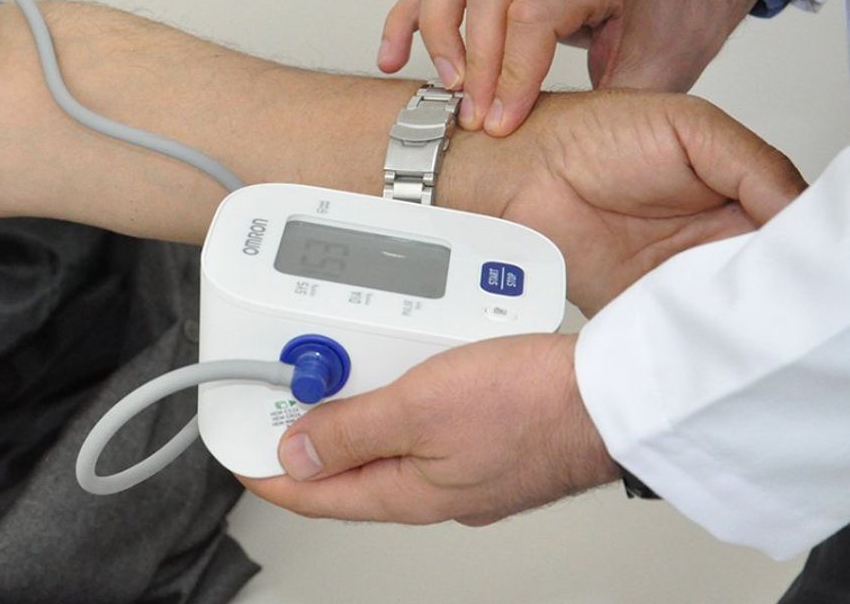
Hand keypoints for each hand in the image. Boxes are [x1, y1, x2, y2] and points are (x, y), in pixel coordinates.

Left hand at [243, 333, 616, 524]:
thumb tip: (295, 451)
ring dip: (355, 398)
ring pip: (386, 432)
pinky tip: (402, 357)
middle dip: (307, 421)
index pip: (312, 493)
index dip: (265, 470)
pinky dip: (399, 387)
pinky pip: (423, 415)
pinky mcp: (485, 432)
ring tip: (337, 358)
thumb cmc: (535, 406)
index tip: (235, 448)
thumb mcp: (419, 409)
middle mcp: (430, 485)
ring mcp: (460, 460)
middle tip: (280, 382)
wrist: (614, 393)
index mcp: (405, 493)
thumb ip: (351, 430)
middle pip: (346, 460)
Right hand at [377, 0, 758, 135]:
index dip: (512, 74)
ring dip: (434, 26)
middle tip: (472, 113)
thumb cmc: (674, 27)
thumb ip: (606, 112)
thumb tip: (559, 157)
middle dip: (473, 59)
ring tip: (436, 83)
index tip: (501, 122)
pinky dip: (414, 11)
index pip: (536, 13)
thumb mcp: (655, 80)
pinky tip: (397, 51)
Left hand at [444, 90, 804, 315]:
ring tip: (751, 315)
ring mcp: (680, 276)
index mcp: (736, 192)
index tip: (817, 263)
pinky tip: (711, 332)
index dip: (809, 247)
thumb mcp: (691, 128)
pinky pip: (685, 331)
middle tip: (789, 297)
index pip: (794, 227)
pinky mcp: (645, 308)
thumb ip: (753, 165)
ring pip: (734, 310)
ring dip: (743, 316)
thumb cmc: (593, 135)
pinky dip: (700, 336)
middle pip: (769, 276)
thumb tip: (802, 210)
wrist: (518, 173)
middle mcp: (713, 238)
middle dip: (781, 289)